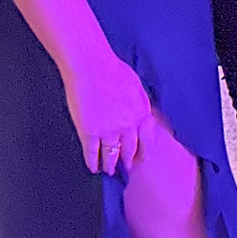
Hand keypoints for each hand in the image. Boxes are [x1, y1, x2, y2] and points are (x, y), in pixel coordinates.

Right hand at [62, 54, 153, 175]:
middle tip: (127, 169)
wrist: (92, 66)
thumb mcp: (136, 88)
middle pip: (129, 151)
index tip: (142, 160)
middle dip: (128, 162)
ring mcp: (108, 131)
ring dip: (110, 165)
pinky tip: (93, 167)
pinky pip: (92, 153)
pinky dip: (92, 162)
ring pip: (111, 156)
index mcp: (141, 113)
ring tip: (109, 171)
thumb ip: (138, 105)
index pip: (146, 140)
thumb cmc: (113, 70)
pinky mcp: (89, 132)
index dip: (144, 152)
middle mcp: (128, 126)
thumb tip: (140, 114)